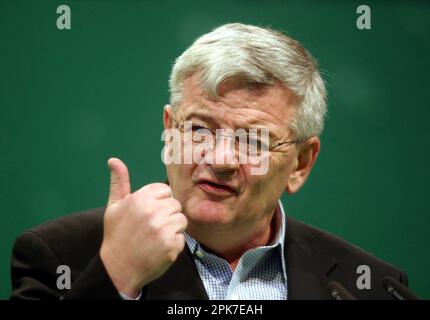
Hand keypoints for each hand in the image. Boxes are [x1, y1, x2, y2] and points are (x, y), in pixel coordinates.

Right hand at [100, 158, 186, 297]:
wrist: (117, 268)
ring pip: (182, 220)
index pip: (165, 190)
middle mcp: (153, 211)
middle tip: (150, 228)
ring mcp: (164, 229)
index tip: (147, 214)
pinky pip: (182, 237)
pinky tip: (159, 248)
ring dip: (172, 229)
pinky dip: (173, 244)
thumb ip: (119, 182)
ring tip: (155, 237)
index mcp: (140, 198)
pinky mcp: (172, 245)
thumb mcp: (114, 207)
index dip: (158, 202)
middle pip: (175, 204)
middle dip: (166, 215)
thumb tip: (113, 160)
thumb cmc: (116, 235)